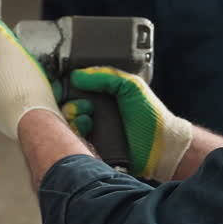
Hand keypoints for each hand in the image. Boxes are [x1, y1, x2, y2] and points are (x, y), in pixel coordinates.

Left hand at [0, 19, 62, 138]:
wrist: (37, 121)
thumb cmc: (23, 88)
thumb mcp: (10, 51)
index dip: (3, 53)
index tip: (16, 53)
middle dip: (14, 71)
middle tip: (30, 68)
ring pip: (10, 92)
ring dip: (23, 87)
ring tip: (38, 83)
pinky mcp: (12, 123)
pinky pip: (20, 107)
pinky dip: (29, 102)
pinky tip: (40, 98)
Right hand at [69, 67, 192, 181]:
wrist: (161, 148)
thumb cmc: (151, 117)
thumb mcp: (131, 86)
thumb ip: (107, 76)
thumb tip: (78, 75)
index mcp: (105, 94)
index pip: (78, 86)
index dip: (67, 85)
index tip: (62, 85)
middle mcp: (97, 111)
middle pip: (68, 104)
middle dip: (70, 103)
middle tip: (84, 106)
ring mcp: (94, 130)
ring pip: (68, 122)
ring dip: (74, 118)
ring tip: (88, 119)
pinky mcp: (92, 147)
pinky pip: (74, 139)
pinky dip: (77, 133)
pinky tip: (88, 130)